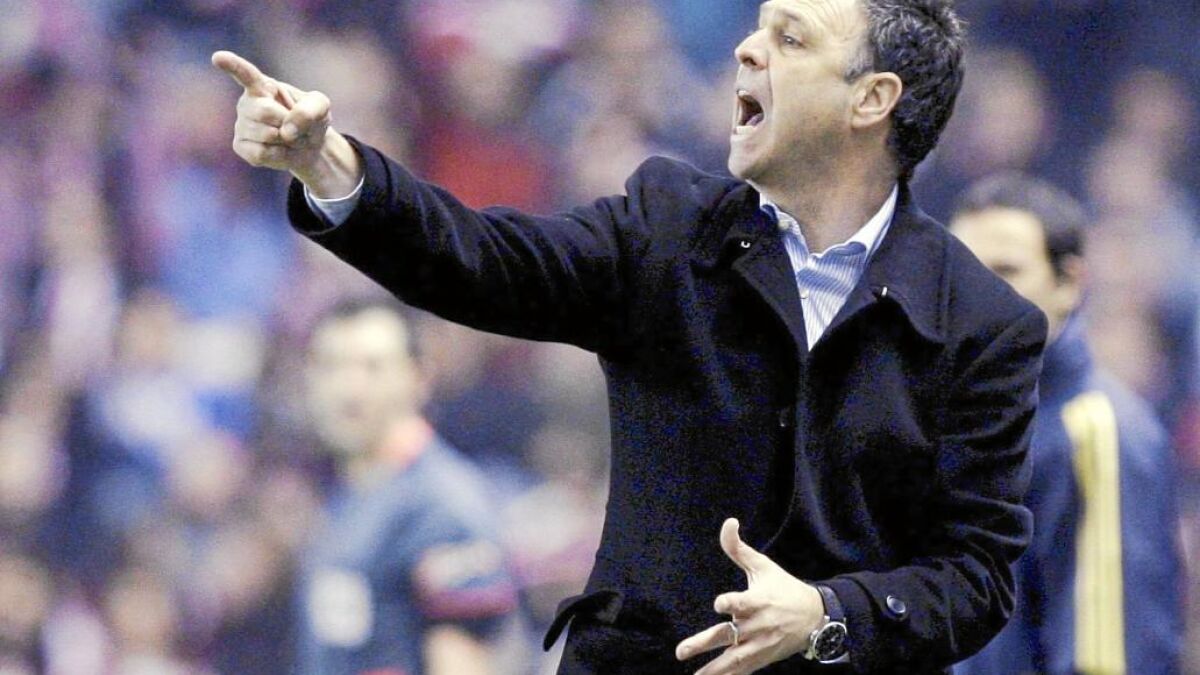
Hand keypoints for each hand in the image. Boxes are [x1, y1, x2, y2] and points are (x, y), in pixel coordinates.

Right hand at [211, 50, 359, 196]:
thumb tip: (285, 130)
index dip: (232, 65)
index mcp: (263, 85)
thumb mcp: (321, 107)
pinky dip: (278, 154)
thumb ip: (309, 110)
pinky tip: (279, 149)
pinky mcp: (240, 145)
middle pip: (264, 111)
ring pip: (265, 135)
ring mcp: (241, 124)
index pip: (245, 73)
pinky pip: (261, 153)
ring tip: (288, 137)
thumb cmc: (311, 119)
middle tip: (294, 125)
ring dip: (286, 140)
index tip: (218, 58)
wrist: (310, 147)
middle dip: (287, 122)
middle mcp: (247, 102)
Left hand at [675, 519, 824, 674]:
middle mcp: (757, 626)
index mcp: (758, 601)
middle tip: (681, 651)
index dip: (730, 603)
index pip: (742, 602)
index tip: (719, 604)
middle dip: (704, 643)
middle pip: (729, 635)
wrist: (816, 618)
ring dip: (713, 670)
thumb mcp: (763, 566)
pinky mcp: (761, 659)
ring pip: (733, 660)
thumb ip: (739, 548)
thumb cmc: (784, 588)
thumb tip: (728, 522)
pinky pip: (743, 671)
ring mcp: (759, 645)